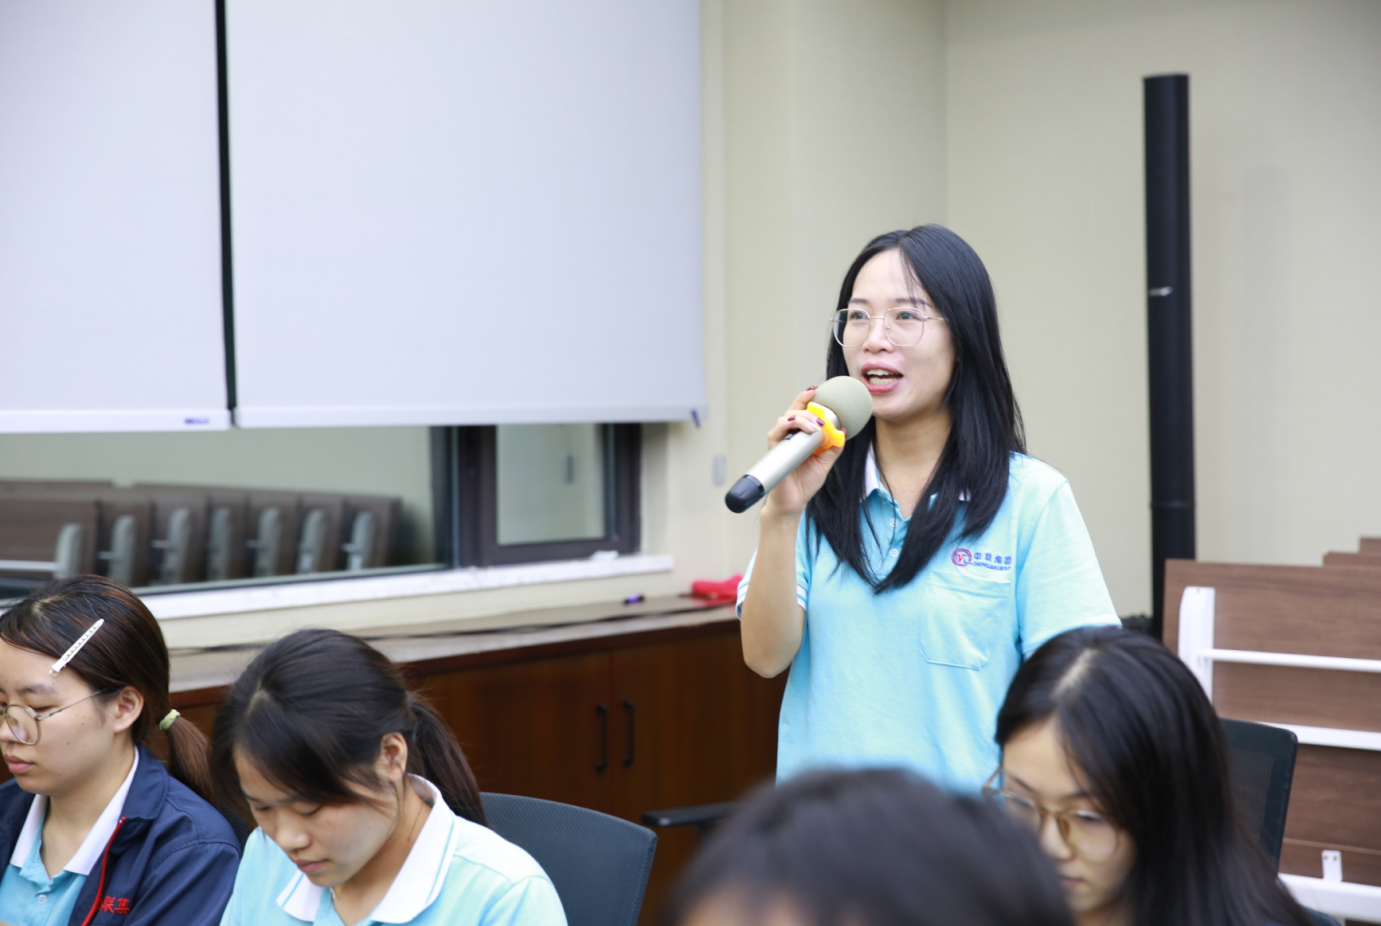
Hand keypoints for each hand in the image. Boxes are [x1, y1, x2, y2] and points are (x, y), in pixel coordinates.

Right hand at [761, 387, 845, 518]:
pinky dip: (786, 425)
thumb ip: (833, 448)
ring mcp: (780, 441)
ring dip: (802, 418)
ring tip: (816, 427)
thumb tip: (842, 431)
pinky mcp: (774, 449)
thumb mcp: (825, 463)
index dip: (806, 399)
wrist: (794, 502)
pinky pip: (776, 432)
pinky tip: (798, 427)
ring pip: (786, 418)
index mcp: (800, 436)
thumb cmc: (805, 482)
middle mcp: (788, 435)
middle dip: (809, 409)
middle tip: (822, 418)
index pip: (801, 412)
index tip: (816, 390)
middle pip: (794, 411)